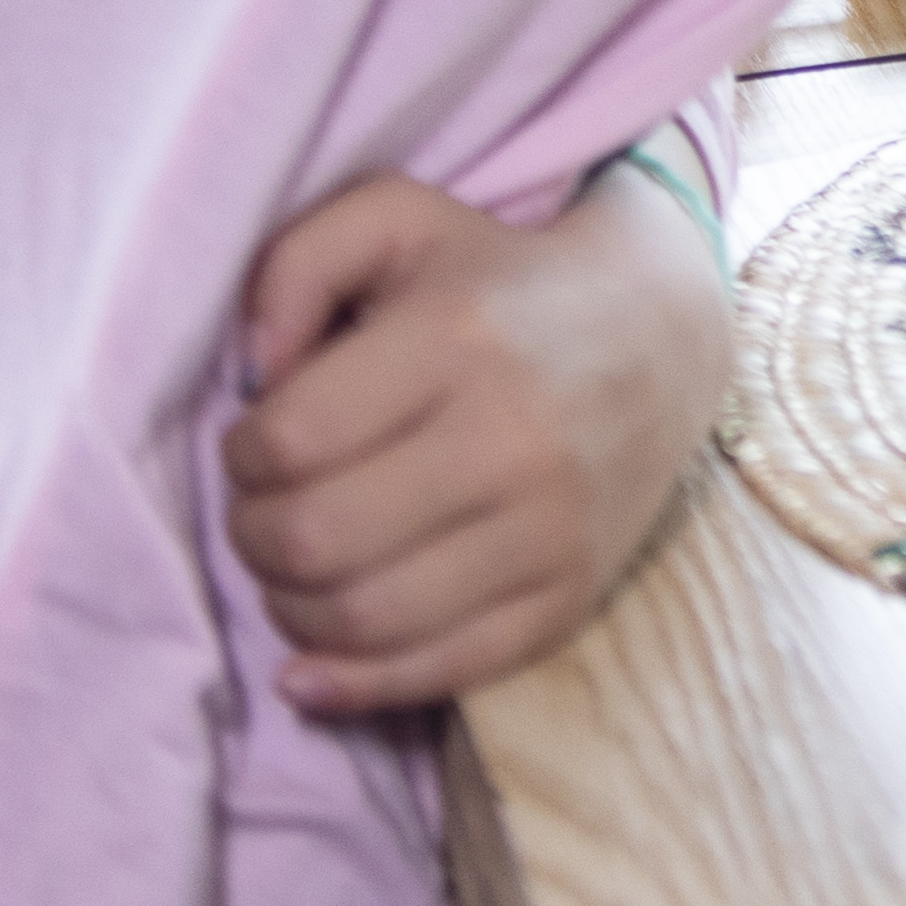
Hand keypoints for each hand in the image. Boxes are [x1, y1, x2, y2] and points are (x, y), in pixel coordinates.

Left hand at [225, 160, 732, 713]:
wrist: (663, 330)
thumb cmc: (498, 277)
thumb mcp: (397, 221)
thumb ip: (294, 265)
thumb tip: (250, 379)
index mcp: (458, 339)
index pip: (287, 444)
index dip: (242, 456)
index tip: (261, 442)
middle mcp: (512, 439)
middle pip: (311, 540)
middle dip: (253, 537)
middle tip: (267, 511)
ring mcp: (551, 528)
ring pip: (361, 617)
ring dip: (290, 608)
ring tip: (299, 567)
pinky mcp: (571, 595)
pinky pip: (439, 671)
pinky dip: (354, 685)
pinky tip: (309, 668)